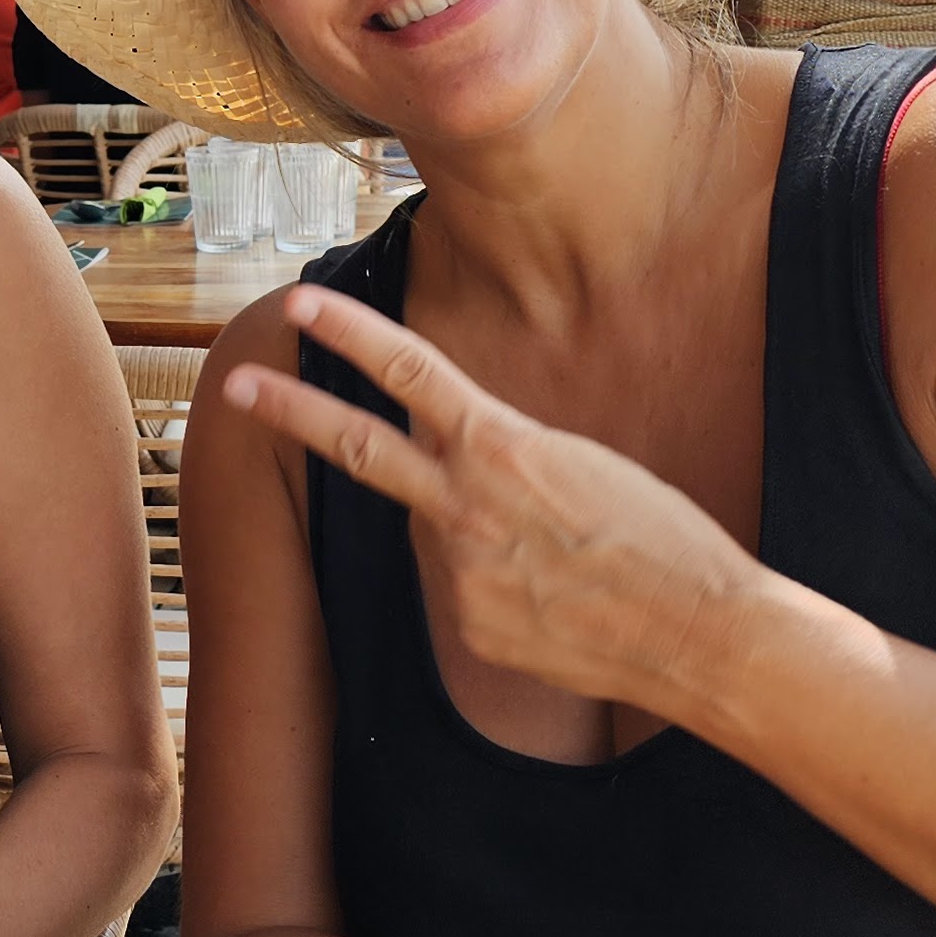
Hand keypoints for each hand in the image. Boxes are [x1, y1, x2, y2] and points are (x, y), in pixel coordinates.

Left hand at [220, 283, 774, 723]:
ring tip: (551, 551)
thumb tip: (461, 467)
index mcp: (501, 446)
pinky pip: (464, 590)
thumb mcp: (583, 465)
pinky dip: (496, 584)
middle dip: (292, 413)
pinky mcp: (469, 626)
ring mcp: (460, 570)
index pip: (408, 371)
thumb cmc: (663, 539)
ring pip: (433, 530)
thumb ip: (505, 458)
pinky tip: (555, 599)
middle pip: (360, 448)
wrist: (698, 632)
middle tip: (236, 385)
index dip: (347, 333)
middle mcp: (466, 505)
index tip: (302, 304)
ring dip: (468, 528)